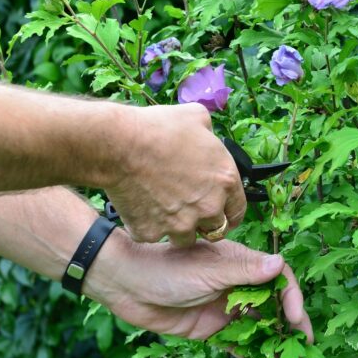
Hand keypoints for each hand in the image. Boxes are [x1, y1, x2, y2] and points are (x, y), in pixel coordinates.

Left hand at [85, 230, 313, 340]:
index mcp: (241, 264)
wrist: (127, 284)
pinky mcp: (210, 328)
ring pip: (257, 323)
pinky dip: (250, 352)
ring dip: (272, 338)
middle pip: (273, 303)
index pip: (277, 278)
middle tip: (304, 342)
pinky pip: (235, 342)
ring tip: (285, 357)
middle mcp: (237, 284)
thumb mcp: (209, 269)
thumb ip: (245, 272)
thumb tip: (279, 264)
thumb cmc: (168, 267)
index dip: (290, 296)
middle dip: (290, 320)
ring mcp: (224, 307)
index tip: (294, 317)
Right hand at [105, 103, 246, 246]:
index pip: (238, 211)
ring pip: (185, 239)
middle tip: (188, 210)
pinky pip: (153, 235)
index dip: (229, 212)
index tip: (220, 213)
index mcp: (226, 181)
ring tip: (164, 210)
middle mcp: (208, 207)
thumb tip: (207, 134)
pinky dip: (148, 226)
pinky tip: (141, 207)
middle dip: (204, 221)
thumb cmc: (158, 128)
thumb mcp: (197, 117)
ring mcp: (180, 224)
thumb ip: (210, 133)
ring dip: (178, 229)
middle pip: (214, 230)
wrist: (119, 143)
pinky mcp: (152, 232)